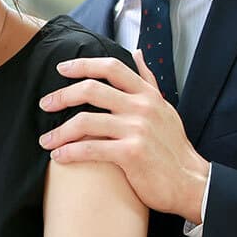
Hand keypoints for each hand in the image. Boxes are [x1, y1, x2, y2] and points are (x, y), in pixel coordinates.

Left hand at [39, 52, 209, 220]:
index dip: (83, 64)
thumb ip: (147, 80)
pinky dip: (70, 152)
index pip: (111, 67)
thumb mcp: (165, 108)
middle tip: (45, 104)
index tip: (61, 69)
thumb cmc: (173, 148)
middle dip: (62, 96)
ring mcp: (137, 130)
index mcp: (148, 95)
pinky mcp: (131, 153)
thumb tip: (136, 52)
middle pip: (91, 90)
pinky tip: (59, 157)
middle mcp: (142, 107)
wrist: (191, 183)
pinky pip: (90, 149)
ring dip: (60, 131)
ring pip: (86, 121)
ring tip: (46, 140)